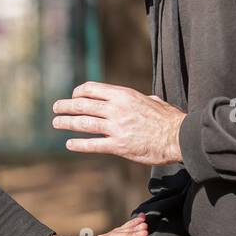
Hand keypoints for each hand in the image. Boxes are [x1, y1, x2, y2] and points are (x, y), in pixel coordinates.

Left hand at [53, 82, 185, 165]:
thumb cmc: (169, 119)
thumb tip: (144, 99)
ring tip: (56, 123)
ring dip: (67, 123)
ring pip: (84, 124)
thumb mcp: (153, 101)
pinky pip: (94, 144)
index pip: (92, 89)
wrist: (179, 137)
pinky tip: (69, 144)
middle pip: (83, 105)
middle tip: (56, 108)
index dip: (79, 93)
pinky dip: (79, 144)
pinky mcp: (119, 146)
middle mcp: (117, 109)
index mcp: (124, 95)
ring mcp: (117, 128)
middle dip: (66, 106)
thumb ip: (142, 100)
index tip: (73, 97)